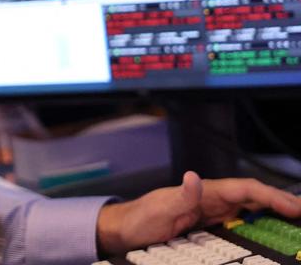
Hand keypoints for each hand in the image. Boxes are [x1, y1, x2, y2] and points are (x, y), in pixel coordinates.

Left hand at [96, 171, 300, 254]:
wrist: (125, 230)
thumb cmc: (140, 218)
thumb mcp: (159, 208)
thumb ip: (179, 195)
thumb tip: (194, 177)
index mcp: (204, 192)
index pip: (245, 189)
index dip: (271, 196)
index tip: (294, 207)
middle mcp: (212, 199)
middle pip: (255, 198)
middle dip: (282, 203)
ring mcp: (212, 212)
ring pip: (251, 209)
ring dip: (274, 214)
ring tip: (297, 222)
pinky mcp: (209, 225)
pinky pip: (240, 222)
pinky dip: (259, 225)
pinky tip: (271, 232)